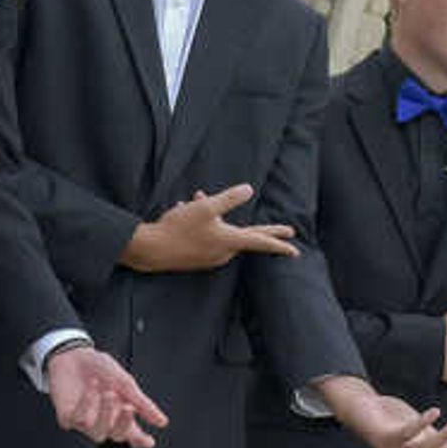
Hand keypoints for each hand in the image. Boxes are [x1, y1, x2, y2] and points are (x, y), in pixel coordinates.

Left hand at [45, 343, 164, 447]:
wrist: (73, 353)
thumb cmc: (100, 368)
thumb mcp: (125, 382)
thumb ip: (142, 403)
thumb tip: (162, 422)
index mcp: (119, 414)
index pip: (132, 434)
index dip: (140, 440)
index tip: (149, 441)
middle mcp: (103, 421)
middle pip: (117, 436)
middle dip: (124, 424)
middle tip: (129, 407)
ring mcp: (85, 421)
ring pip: (97, 434)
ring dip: (105, 414)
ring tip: (108, 392)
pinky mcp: (67, 417)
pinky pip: (78, 419)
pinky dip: (86, 404)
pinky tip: (91, 387)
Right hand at [123, 183, 297, 272]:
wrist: (151, 250)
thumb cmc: (178, 227)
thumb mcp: (205, 207)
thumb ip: (229, 199)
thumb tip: (248, 190)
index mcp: (229, 240)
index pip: (260, 241)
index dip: (278, 242)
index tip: (294, 249)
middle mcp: (223, 252)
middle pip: (248, 238)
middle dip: (264, 232)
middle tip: (286, 232)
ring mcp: (211, 257)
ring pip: (222, 232)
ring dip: (215, 216)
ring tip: (197, 197)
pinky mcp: (198, 258)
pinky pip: (208, 237)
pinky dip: (203, 223)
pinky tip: (185, 209)